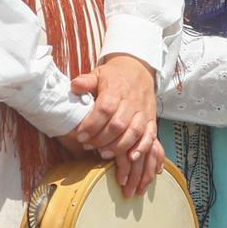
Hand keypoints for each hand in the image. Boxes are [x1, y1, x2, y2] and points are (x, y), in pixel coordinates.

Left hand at [69, 53, 161, 196]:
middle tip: (88, 146)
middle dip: (102, 139)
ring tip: (103, 153)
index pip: (105, 109)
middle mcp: (132, 101)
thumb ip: (86, 81)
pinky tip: (131, 157)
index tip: (80, 136)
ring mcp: (143, 111)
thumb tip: (74, 86)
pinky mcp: (151, 119)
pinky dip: (142, 148)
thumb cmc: (114, 76)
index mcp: (116, 89)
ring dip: (118, 146)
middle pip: (118, 124)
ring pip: (133, 132)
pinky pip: (150, 135)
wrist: (138, 70)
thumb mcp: (98, 74)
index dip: (92, 125)